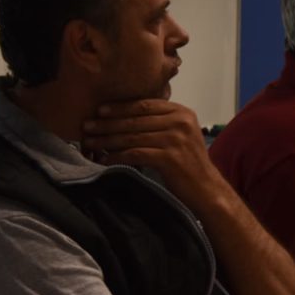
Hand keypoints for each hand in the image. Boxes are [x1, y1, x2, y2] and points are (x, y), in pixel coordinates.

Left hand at [81, 99, 221, 212]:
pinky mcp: (170, 158)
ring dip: (107, 140)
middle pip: (136, 119)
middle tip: (87, 125)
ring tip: (90, 142)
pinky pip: (135, 154)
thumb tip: (124, 118)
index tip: (100, 110)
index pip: (145, 105)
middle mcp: (180, 122)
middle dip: (108, 123)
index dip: (120, 107)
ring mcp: (176, 139)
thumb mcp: (180, 135)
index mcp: (182, 112)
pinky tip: (104, 160)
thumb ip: (161, 123)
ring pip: (132, 136)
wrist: (207, 189)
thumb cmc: (189, 164)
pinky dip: (117, 157)